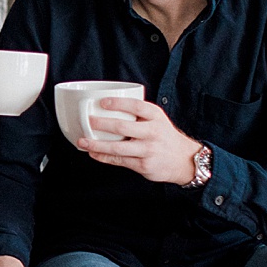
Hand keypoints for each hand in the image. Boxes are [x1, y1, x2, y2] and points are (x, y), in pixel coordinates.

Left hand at [79, 98, 201, 183]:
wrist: (184, 159)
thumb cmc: (163, 136)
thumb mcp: (157, 119)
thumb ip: (138, 113)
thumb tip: (104, 107)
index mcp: (156, 116)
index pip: (136, 106)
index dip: (118, 103)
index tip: (102, 102)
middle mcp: (153, 132)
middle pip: (123, 127)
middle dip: (101, 124)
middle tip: (87, 121)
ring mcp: (148, 150)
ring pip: (117, 147)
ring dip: (97, 145)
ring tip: (82, 141)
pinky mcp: (143, 165)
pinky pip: (119, 160)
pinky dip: (103, 157)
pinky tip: (93, 153)